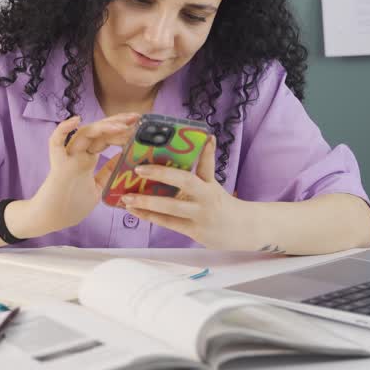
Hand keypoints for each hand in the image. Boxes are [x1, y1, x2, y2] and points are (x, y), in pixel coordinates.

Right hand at [18, 113, 138, 235]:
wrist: (52, 221)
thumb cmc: (72, 206)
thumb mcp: (98, 187)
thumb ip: (108, 173)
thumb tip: (124, 158)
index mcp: (87, 159)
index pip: (105, 139)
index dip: (120, 131)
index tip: (137, 127)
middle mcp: (77, 154)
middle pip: (97, 132)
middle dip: (116, 122)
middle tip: (136, 118)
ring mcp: (67, 158)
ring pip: (84, 134)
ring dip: (103, 126)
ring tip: (123, 124)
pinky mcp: (58, 165)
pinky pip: (55, 143)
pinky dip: (62, 130)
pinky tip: (75, 121)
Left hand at [120, 137, 249, 248]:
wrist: (243, 231)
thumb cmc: (222, 204)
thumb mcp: (214, 183)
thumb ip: (205, 164)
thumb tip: (207, 138)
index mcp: (210, 183)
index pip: (205, 164)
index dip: (202, 151)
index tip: (197, 138)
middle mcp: (206, 197)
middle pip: (185, 182)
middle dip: (160, 174)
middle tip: (138, 169)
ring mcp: (199, 215)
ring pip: (171, 207)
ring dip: (147, 202)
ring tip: (126, 197)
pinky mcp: (193, 231)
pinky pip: (168, 223)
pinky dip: (150, 216)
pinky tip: (134, 211)